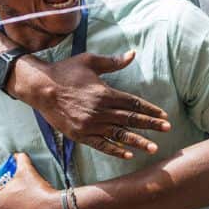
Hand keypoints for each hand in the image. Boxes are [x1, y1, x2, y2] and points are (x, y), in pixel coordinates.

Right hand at [14, 51, 171, 158]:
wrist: (40, 87)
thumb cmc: (66, 71)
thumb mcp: (90, 61)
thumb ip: (113, 61)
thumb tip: (133, 54)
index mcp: (104, 93)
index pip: (133, 103)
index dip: (150, 110)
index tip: (163, 115)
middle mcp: (99, 111)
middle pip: (130, 120)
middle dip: (151, 125)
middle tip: (167, 129)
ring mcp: (90, 125)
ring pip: (119, 135)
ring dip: (138, 142)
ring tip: (154, 147)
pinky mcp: (80, 135)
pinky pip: (101, 145)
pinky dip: (115, 150)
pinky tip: (128, 155)